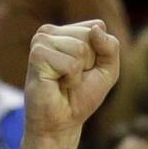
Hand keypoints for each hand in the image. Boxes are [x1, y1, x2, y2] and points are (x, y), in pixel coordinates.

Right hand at [25, 20, 120, 138]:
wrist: (61, 121)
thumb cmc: (82, 96)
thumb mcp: (108, 70)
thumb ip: (110, 47)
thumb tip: (95, 29)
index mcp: (67, 30)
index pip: (98, 27)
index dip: (101, 54)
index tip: (88, 69)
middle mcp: (50, 31)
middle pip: (90, 36)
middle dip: (90, 63)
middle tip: (74, 77)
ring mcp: (41, 40)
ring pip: (80, 48)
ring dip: (79, 72)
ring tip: (65, 80)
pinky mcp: (37, 54)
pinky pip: (70, 63)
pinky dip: (71, 79)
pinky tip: (58, 83)